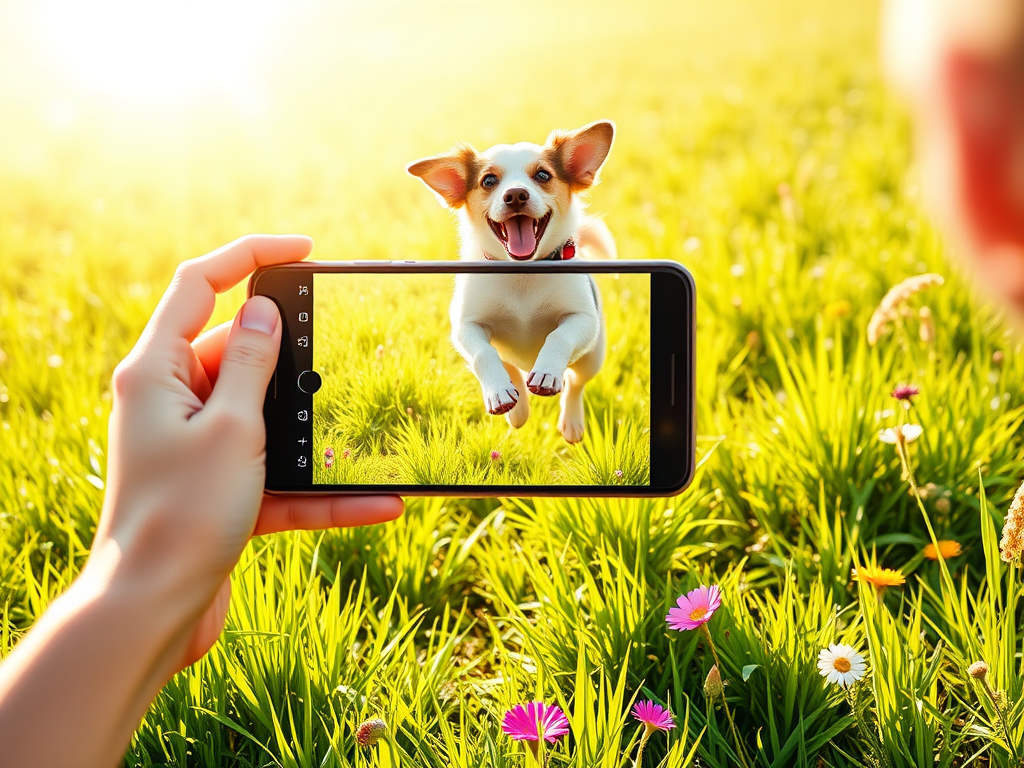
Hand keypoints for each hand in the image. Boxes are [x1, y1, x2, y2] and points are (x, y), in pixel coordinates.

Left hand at [86, 235, 403, 672]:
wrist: (152, 613)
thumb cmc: (181, 516)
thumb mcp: (231, 427)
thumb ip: (250, 362)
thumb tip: (262, 309)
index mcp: (156, 371)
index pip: (199, 284)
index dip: (249, 255)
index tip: (304, 249)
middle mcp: (171, 401)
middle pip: (237, 353)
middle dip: (293, 359)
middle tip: (341, 356)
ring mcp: (195, 446)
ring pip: (265, 420)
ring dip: (313, 434)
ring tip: (364, 438)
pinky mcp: (218, 487)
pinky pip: (277, 476)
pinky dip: (319, 489)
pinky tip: (377, 503)